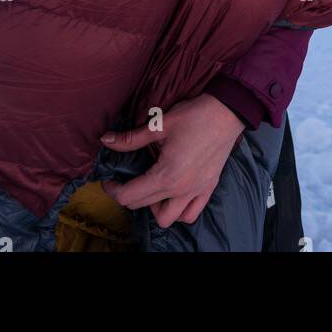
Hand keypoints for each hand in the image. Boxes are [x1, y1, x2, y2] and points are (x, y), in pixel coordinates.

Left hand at [98, 94, 244, 227]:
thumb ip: (131, 139)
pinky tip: (172, 194)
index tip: (108, 180)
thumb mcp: (158, 124)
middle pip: (144, 207)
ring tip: (151, 187)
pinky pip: (189, 214)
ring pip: (168, 218)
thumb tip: (105, 140)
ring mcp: (196, 192)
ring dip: (154, 207)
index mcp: (166, 175)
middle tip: (124, 179)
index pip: (130, 196)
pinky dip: (178, 211)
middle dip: (128, 196)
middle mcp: (181, 190)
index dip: (113, 190)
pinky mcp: (207, 190)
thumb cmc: (193, 116)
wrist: (227, 113)